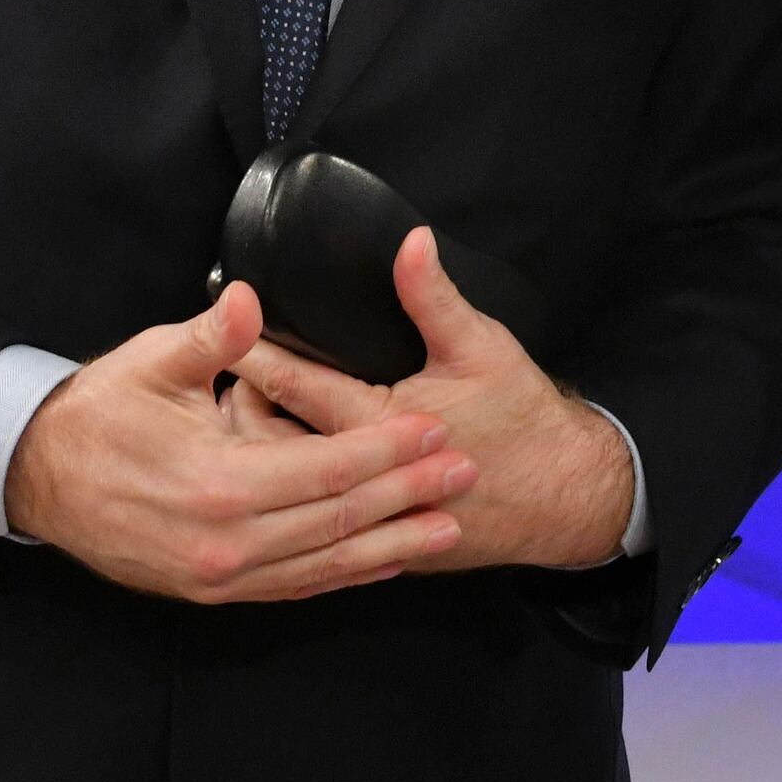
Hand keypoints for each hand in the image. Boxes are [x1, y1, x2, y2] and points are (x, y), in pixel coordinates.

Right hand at [4, 284, 473, 603]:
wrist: (38, 478)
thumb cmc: (98, 413)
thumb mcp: (151, 363)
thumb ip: (210, 337)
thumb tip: (247, 299)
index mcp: (218, 483)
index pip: (327, 466)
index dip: (387, 448)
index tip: (436, 428)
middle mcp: (227, 542)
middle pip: (340, 519)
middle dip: (409, 496)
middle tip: (466, 473)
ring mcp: (221, 576)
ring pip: (326, 564)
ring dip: (393, 544)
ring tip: (449, 527)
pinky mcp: (214, 591)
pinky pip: (295, 586)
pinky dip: (344, 573)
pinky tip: (385, 559)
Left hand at [231, 230, 633, 574]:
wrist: (563, 499)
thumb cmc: (524, 421)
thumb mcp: (481, 346)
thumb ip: (433, 297)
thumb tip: (410, 242)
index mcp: (377, 425)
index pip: (290, 386)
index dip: (247, 354)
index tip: (218, 330)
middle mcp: (361, 479)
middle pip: (266, 445)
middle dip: (237, 406)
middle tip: (222, 371)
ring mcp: (367, 517)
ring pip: (281, 487)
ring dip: (257, 450)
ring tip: (243, 412)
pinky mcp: (377, 539)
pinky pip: (312, 516)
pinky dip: (289, 489)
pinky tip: (279, 466)